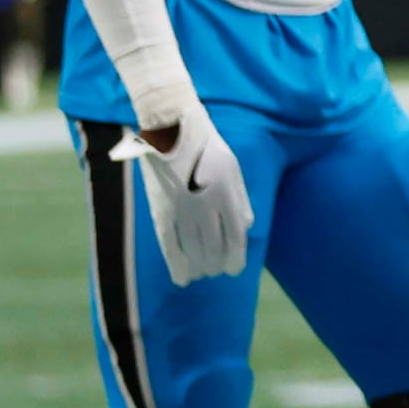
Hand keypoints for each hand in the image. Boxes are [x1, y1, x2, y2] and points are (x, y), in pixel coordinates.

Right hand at [115, 103, 250, 284]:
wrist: (172, 129)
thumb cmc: (207, 148)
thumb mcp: (233, 170)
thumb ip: (240, 199)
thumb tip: (247, 228)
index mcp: (227, 194)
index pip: (235, 236)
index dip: (236, 257)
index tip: (234, 269)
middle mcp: (206, 204)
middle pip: (215, 246)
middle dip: (218, 264)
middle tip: (217, 272)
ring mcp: (182, 208)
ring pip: (194, 248)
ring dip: (200, 266)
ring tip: (202, 274)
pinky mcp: (161, 209)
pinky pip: (169, 243)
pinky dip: (176, 263)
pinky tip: (182, 278)